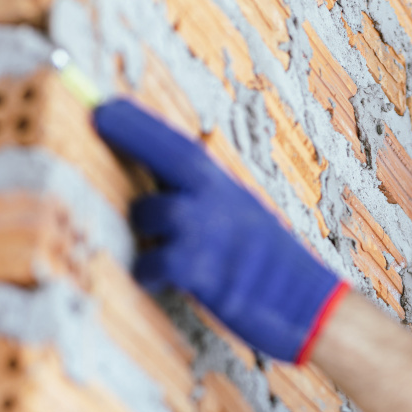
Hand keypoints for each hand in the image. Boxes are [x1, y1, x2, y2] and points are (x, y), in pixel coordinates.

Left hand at [92, 99, 347, 363]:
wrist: (314, 306)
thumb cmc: (275, 272)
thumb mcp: (245, 222)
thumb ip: (206, 205)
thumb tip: (157, 195)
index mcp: (229, 191)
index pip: (181, 147)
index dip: (142, 124)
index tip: (106, 104)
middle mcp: (222, 202)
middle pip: (170, 155)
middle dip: (131, 131)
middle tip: (97, 117)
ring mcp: (212, 234)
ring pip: (154, 212)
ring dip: (143, 228)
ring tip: (151, 247)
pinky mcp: (205, 274)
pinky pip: (155, 262)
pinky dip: (147, 271)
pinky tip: (155, 280)